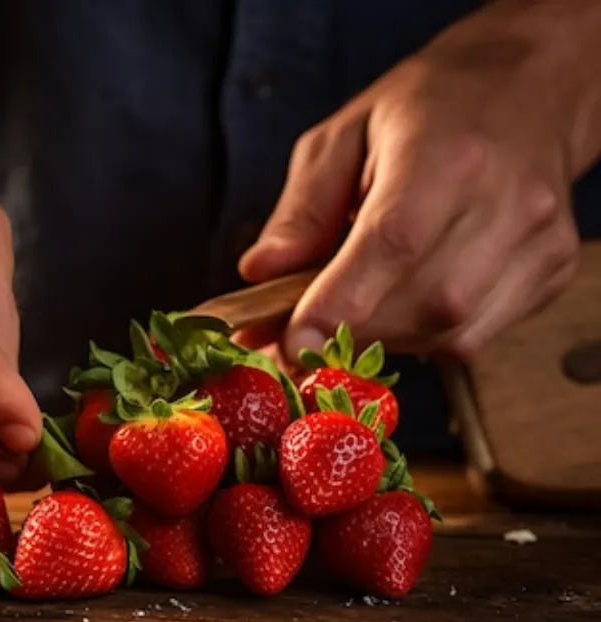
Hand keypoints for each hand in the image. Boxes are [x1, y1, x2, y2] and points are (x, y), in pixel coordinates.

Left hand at [240, 0, 600, 361]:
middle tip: (305, 329)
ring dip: (386, 339)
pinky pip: (476, 337)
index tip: (291, 343)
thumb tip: (259, 274)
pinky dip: (425, 338)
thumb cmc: (424, 113)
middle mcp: (505, 198)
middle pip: (424, 302)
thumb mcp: (342, 138)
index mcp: (445, 154)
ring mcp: (538, 238)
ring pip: (451, 331)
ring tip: (356, 308)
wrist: (525, 89)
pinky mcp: (551, 269)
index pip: (393, 243)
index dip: (340, 304)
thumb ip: (300, 210)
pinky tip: (403, 303)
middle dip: (352, 330)